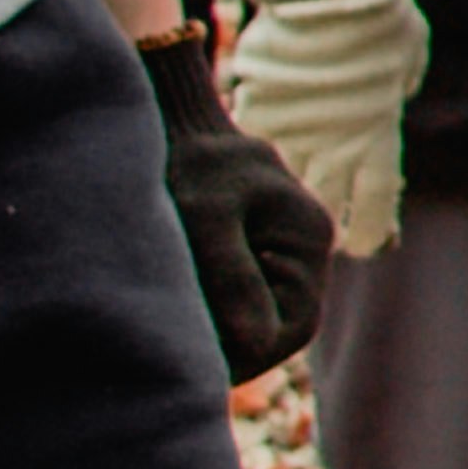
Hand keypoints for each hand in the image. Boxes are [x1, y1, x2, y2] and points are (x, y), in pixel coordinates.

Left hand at [139, 32, 333, 383]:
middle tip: (165, 334)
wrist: (161, 110)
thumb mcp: (202, 217)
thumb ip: (231, 278)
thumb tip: (254, 345)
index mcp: (306, 237)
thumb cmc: (182, 158)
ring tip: (162, 307)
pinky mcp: (248, 242)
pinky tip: (168, 290)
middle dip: (225, 339)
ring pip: (252, 313)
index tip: (188, 358)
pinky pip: (236, 293)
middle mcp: (303, 244)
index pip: (292, 329)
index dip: (245, 356)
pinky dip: (203, 302)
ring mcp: (278, 243)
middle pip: (273, 325)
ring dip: (211, 322)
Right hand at [222, 0, 428, 255]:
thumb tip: (392, 92)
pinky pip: (252, 142)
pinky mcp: (255, 113)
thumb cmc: (379, 20)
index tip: (360, 244)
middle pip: (321, 206)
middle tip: (310, 230)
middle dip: (317, 222)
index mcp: (377, 139)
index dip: (367, 232)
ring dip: (282, 188)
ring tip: (277, 195)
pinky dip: (252, 147)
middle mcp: (332, 147)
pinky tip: (248, 145)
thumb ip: (396, 85)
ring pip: (282, 179)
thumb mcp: (406, 56)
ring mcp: (290, 133)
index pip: (373, 206)